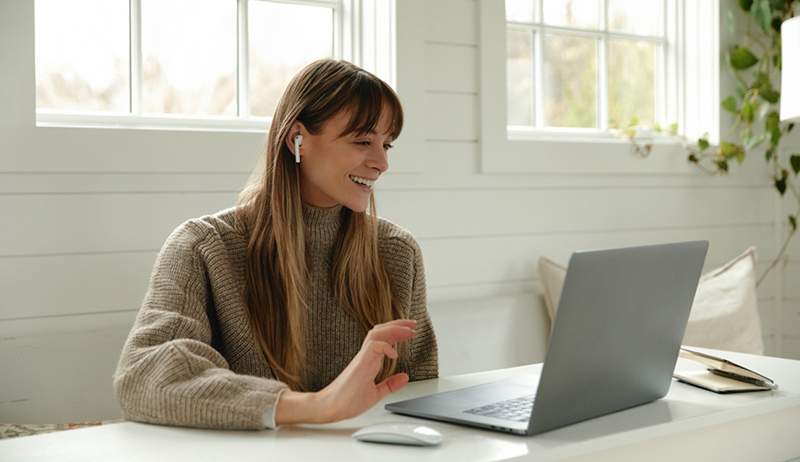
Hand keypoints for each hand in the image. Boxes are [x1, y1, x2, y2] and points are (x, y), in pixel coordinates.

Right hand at [273, 319, 415, 425]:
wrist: (331, 408)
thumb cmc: (348, 400)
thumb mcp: (376, 393)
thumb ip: (390, 384)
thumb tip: (404, 377)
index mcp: (369, 360)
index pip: (383, 339)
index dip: (397, 332)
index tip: (411, 331)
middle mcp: (366, 356)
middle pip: (380, 331)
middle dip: (398, 325)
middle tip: (413, 324)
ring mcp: (362, 358)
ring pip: (376, 334)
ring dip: (394, 329)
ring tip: (408, 330)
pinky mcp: (360, 364)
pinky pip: (373, 347)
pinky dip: (386, 346)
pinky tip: (394, 353)